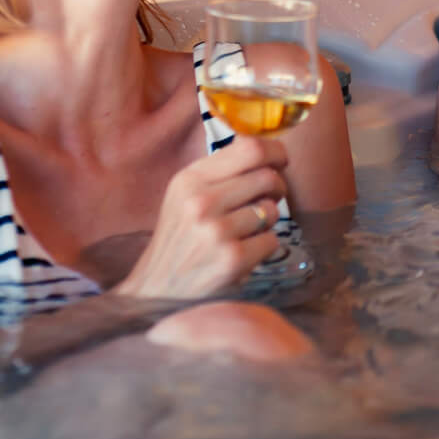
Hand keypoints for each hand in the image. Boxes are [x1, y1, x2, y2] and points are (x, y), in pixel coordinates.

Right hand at [114, 135, 288, 299]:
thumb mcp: (185, 196)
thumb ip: (220, 171)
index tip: (280, 161)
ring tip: (245, 232)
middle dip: (276, 188)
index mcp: (189, 179)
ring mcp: (216, 231)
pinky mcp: (232, 259)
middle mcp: (200, 201)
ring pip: (271, 210)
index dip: (275, 152)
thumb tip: (263, 147)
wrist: (158, 290)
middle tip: (266, 201)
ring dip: (266, 222)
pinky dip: (264, 247)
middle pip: (267, 177)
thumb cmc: (180, 240)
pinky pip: (272, 240)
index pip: (249, 148)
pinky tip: (242, 253)